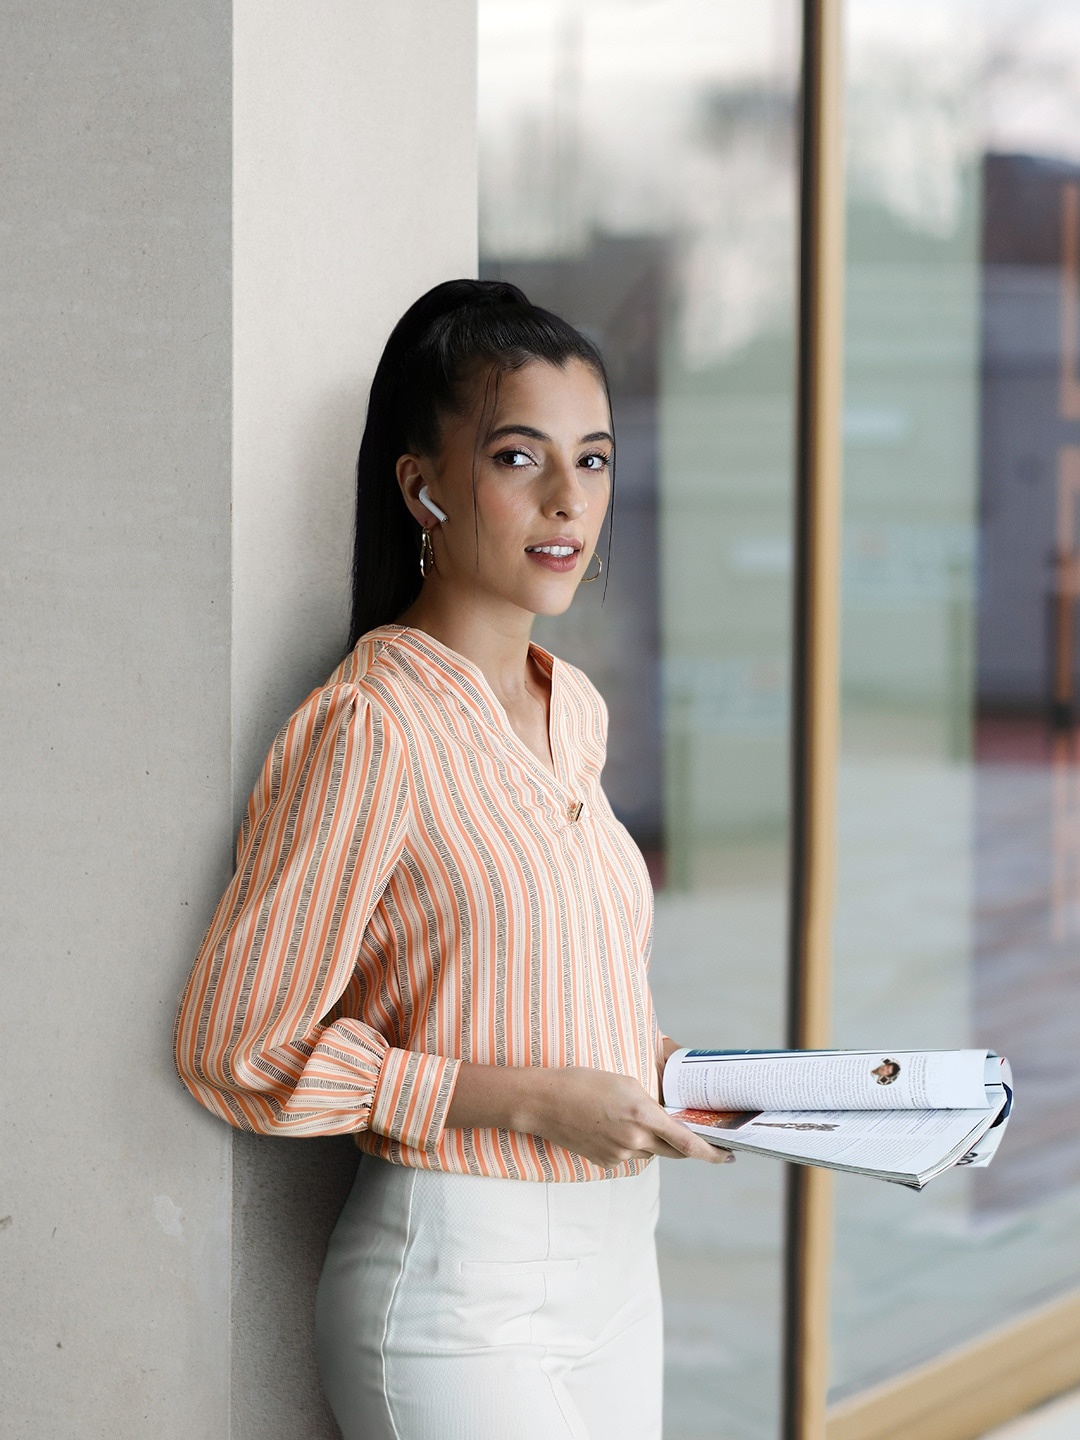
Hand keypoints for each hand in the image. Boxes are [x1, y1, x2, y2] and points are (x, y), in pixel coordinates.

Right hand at [526, 1067, 734, 1167]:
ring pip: (650, 1152)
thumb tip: (665, 1119)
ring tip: (629, 1117)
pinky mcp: (606, 1162)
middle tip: (698, 1138)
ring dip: (652, 1140)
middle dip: (687, 1146)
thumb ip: (650, 1103)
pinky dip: (631, 1144)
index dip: (711, 1153)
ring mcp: (620, 1155)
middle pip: (674, 1151)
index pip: (687, 1142)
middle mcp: (635, 1140)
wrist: (544, 1102)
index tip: (727, 1156)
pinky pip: (630, 1156)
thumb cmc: (583, 1082)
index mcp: (643, 1115)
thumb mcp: (625, 1081)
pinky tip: (611, 1126)